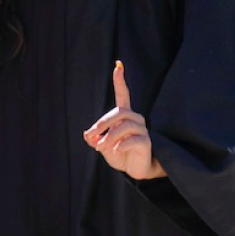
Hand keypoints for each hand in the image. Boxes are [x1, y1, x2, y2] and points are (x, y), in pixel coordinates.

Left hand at [83, 61, 166, 179]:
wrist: (135, 170)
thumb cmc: (119, 154)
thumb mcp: (102, 146)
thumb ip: (95, 139)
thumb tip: (87, 135)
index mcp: (124, 116)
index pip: (123, 94)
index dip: (120, 81)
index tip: (118, 65)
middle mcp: (135, 119)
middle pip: (119, 111)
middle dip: (102, 123)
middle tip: (92, 136)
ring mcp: (142, 129)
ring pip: (124, 125)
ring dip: (109, 136)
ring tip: (101, 147)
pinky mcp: (146, 142)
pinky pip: (132, 139)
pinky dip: (120, 145)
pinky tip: (115, 150)